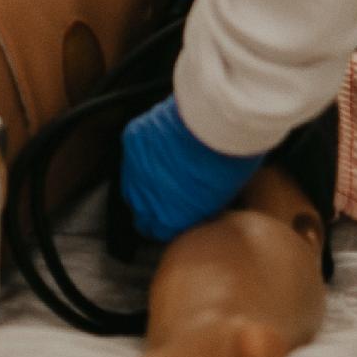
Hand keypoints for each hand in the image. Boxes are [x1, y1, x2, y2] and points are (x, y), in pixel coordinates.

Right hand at [119, 96, 261, 245]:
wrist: (212, 124)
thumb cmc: (226, 161)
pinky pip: (133, 154)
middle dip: (150, 205)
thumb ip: (198, 209)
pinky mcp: (131, 141)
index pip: (156, 232)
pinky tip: (159, 148)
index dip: (164, 224)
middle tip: (164, 194)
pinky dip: (143, 153)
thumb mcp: (219, 198)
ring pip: (130, 183)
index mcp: (170, 218)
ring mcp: (134, 168)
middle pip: (137, 211)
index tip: (170, 217)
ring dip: (143, 181)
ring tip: (161, 171)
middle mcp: (145, 198)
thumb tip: (193, 209)